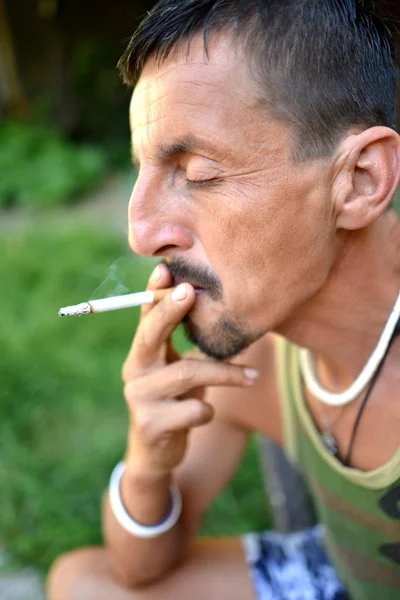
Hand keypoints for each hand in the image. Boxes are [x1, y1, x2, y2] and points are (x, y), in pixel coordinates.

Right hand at [122, 263, 258, 475]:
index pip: (144, 316)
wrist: (155, 452)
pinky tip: (208, 413)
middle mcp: (134, 370)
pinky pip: (194, 410)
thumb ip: (183, 344)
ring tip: (252, 376)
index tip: (165, 268)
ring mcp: (140, 398)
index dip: (153, 292)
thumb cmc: (174, 399)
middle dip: (170, 311)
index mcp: (142, 353)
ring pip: (187, 374)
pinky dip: (208, 410)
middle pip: (151, 335)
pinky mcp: (152, 425)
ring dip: (224, 373)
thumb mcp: (176, 369)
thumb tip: (216, 303)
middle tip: (189, 291)